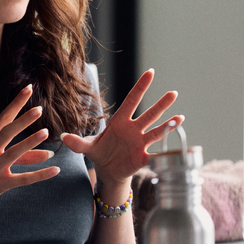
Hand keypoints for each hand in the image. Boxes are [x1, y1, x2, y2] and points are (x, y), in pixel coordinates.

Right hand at [0, 84, 58, 227]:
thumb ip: (22, 156)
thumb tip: (48, 153)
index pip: (4, 118)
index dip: (16, 103)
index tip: (29, 88)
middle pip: (7, 132)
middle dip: (23, 120)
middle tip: (39, 108)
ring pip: (14, 153)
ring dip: (30, 142)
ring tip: (45, 132)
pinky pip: (22, 179)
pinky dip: (39, 175)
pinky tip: (55, 170)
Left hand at [61, 69, 181, 185]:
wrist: (108, 170)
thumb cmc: (100, 153)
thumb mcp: (87, 147)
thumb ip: (76, 142)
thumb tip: (63, 136)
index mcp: (120, 122)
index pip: (131, 101)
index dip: (140, 87)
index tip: (150, 72)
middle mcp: (134, 130)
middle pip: (149, 115)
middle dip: (161, 105)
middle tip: (173, 93)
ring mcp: (140, 143)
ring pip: (156, 132)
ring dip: (168, 126)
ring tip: (180, 118)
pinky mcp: (144, 158)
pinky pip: (157, 154)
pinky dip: (166, 153)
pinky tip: (179, 150)